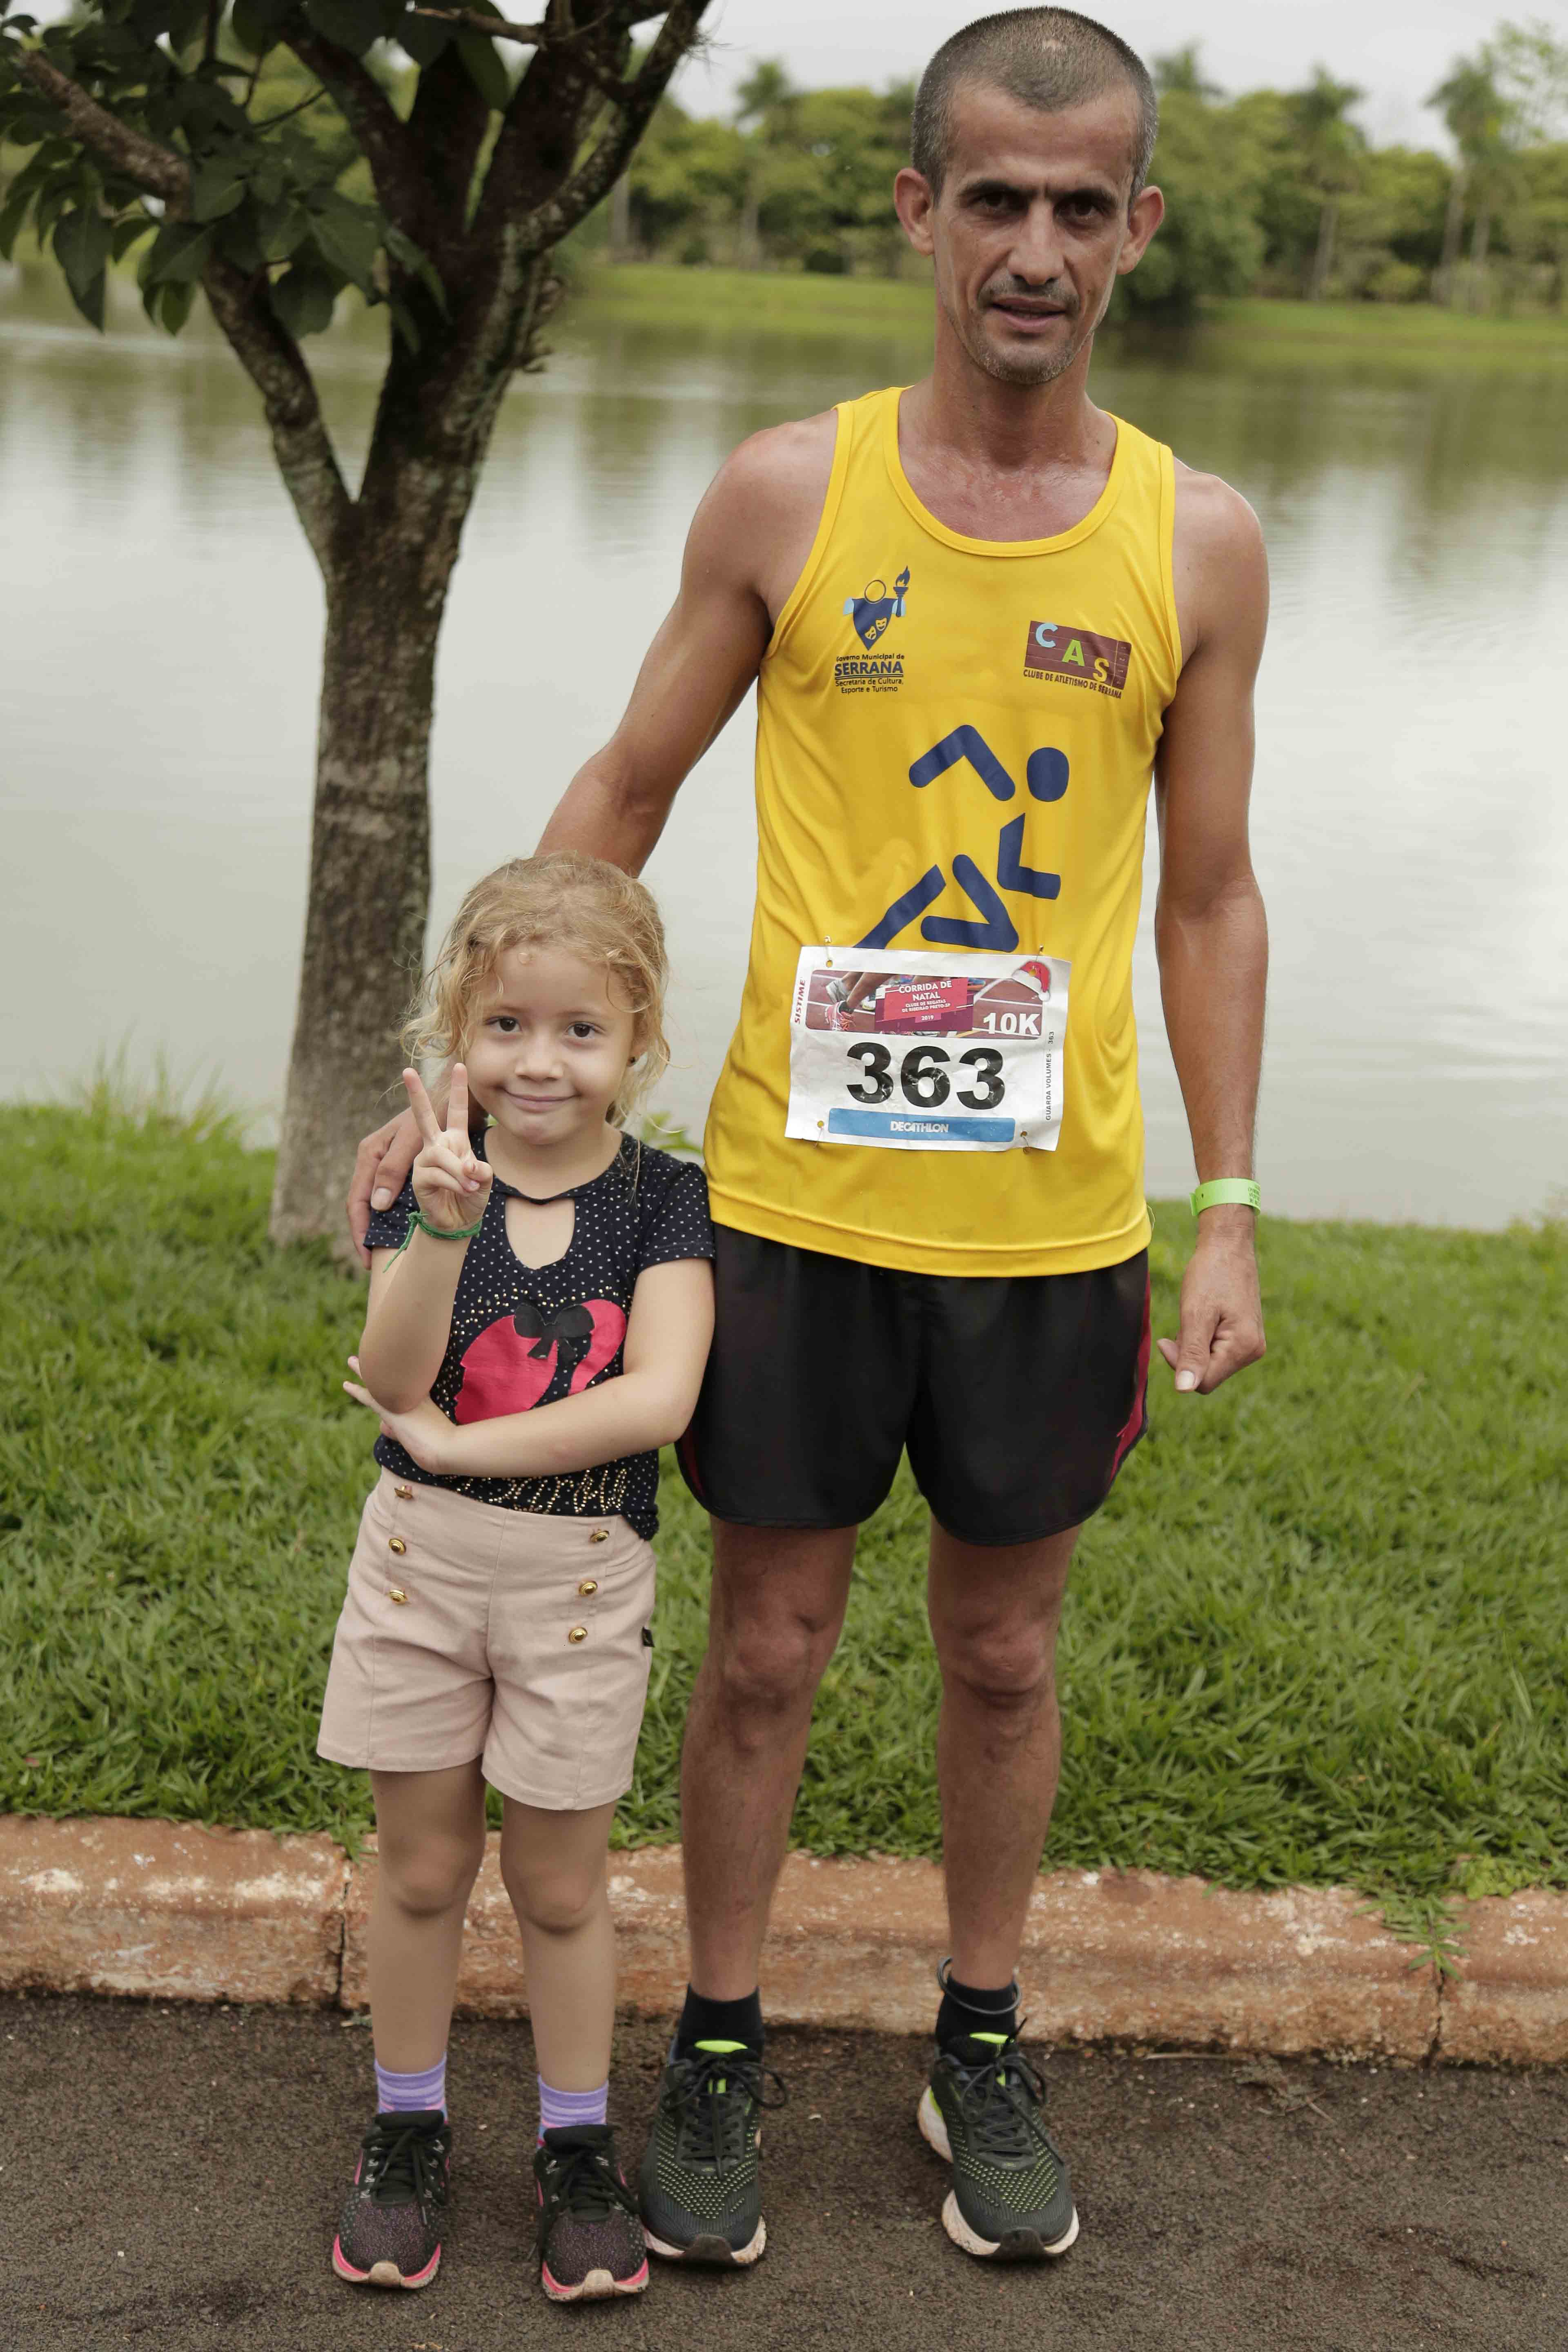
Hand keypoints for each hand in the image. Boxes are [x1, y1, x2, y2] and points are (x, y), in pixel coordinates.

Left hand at [342, 1356, 455, 1472]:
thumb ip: (403, 1428)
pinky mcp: (391, 1412)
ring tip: (351, 1359)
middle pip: (392, 1374)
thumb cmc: (442, 1442)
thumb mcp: (423, 1432)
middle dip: (379, 1363)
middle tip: (371, 1349)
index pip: (406, 1382)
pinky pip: (369, 1398)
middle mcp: (412, 1395)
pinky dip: (357, 1391)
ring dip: (363, 1371)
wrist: (447, 1446)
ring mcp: (401, 1402)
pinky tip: (346, 1385)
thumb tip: (385, 1427)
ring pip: (377, 1382)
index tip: (391, 1363)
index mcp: (422, 1398)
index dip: (397, 1372)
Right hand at [348, 1108, 419, 1266]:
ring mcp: (383, 1162)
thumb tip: (376, 1205)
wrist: (449, 1097)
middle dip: (364, 1234)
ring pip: (373, 1200)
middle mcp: (373, 1159)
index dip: (360, 1231)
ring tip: (376, 1252)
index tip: (366, 1256)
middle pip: (362, 1203)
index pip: (358, 1200)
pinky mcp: (396, 1164)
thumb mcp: (412, 1142)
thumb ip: (393, 1170)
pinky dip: (387, 1212)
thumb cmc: (431, 1117)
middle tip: (369, 1262)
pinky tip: (391, 1229)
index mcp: (370, 1154)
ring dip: (375, 1225)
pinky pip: (387, 1193)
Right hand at [405, 1063, 491, 1235]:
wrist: (461, 1220)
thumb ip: (478, 1169)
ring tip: (471, 1186)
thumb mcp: (483, 1178)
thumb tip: (467, 1166)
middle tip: (406, 1070)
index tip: (460, 1065)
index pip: (455, 1110)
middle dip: (416, 1094)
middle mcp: (435, 1144)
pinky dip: (455, 1182)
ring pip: (442, 1155)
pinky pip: (438, 1173)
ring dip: (460, 1172)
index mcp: (453, 1139)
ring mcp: (424, 1160)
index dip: (458, 1089)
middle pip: (423, 1116)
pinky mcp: (419, 1177)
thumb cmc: (471, 1195)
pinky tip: (462, 1190)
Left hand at [1157, 1216, 1265, 1395]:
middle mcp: (1253, 1350)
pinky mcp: (1245, 1336)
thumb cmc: (1210, 1274)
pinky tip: (1203, 1316)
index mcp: (1244, 1347)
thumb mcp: (1195, 1314)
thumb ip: (1191, 1353)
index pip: (1204, 1382)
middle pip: (1208, 1375)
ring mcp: (1251, 1343)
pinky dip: (1202, 1338)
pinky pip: (1216, 1350)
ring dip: (1194, 1345)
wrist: (1227, 1246)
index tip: (1167, 1339)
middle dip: (1188, 1354)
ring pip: (1210, 1363)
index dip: (1180, 1365)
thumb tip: (1184, 1389)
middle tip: (1185, 1322)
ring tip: (1196, 1315)